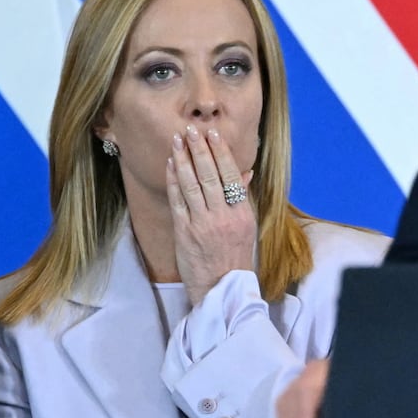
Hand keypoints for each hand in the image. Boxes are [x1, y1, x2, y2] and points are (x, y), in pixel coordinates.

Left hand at [167, 124, 256, 305]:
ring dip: (183, 160)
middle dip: (199, 150)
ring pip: (192, 184)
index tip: (213, 134)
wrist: (222, 287)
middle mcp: (223, 215)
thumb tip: (246, 173)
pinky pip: (178, 201)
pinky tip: (171, 165)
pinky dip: (174, 180)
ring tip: (177, 140)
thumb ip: (243, 199)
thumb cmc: (235, 257)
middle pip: (210, 175)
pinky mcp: (184, 231)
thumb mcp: (247, 227)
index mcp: (242, 213)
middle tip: (191, 130)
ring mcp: (202, 223)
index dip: (221, 152)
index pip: (231, 175)